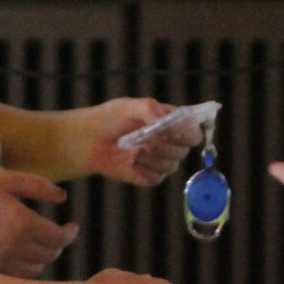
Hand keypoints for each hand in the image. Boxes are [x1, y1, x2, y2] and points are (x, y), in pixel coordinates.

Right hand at [0, 168, 78, 278]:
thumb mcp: (2, 180)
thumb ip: (37, 186)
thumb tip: (63, 197)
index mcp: (22, 223)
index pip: (58, 238)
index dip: (69, 234)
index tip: (72, 227)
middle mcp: (14, 248)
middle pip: (49, 255)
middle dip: (56, 245)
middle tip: (55, 235)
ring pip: (34, 270)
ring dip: (41, 259)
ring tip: (38, 247)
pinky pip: (15, 279)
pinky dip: (23, 272)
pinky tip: (18, 260)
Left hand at [79, 98, 202, 185]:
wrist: (90, 140)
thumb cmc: (111, 118)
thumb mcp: (129, 106)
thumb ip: (149, 109)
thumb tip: (163, 122)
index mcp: (172, 122)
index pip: (194, 131)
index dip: (187, 133)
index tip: (171, 131)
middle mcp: (171, 142)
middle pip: (184, 151)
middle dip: (165, 146)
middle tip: (147, 140)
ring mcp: (161, 160)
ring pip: (171, 166)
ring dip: (152, 157)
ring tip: (134, 149)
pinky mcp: (150, 176)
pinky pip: (156, 178)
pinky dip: (143, 169)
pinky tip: (130, 161)